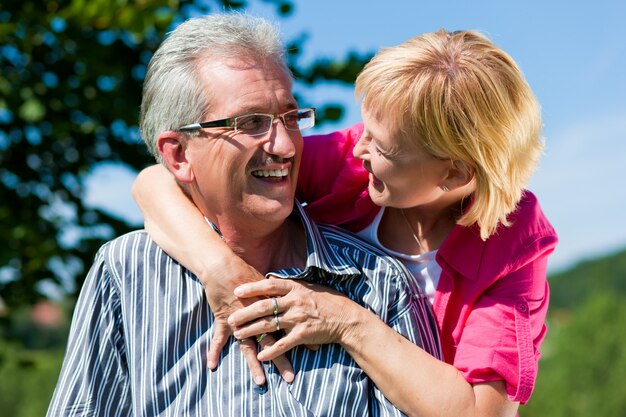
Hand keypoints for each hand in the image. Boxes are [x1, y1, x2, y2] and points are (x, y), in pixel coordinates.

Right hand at [201, 255, 293, 383]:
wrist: (224, 267)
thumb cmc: (245, 273)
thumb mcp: (268, 284)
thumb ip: (280, 294)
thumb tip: (297, 302)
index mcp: (271, 306)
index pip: (288, 324)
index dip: (300, 336)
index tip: (314, 348)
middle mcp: (257, 316)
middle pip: (272, 340)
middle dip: (281, 360)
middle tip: (291, 377)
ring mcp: (240, 320)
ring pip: (248, 346)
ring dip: (254, 365)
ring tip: (260, 382)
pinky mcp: (224, 319)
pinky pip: (218, 338)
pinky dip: (214, 351)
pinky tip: (212, 365)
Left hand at [229, 278, 357, 361]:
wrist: (346, 318)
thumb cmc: (328, 301)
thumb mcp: (309, 287)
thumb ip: (290, 286)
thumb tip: (271, 279)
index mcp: (296, 288)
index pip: (269, 286)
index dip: (252, 288)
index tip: (237, 291)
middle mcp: (295, 302)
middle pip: (265, 306)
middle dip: (245, 313)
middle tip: (231, 318)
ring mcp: (299, 318)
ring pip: (270, 325)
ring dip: (251, 330)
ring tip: (237, 335)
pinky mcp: (303, 334)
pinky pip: (284, 344)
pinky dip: (271, 350)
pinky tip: (260, 355)